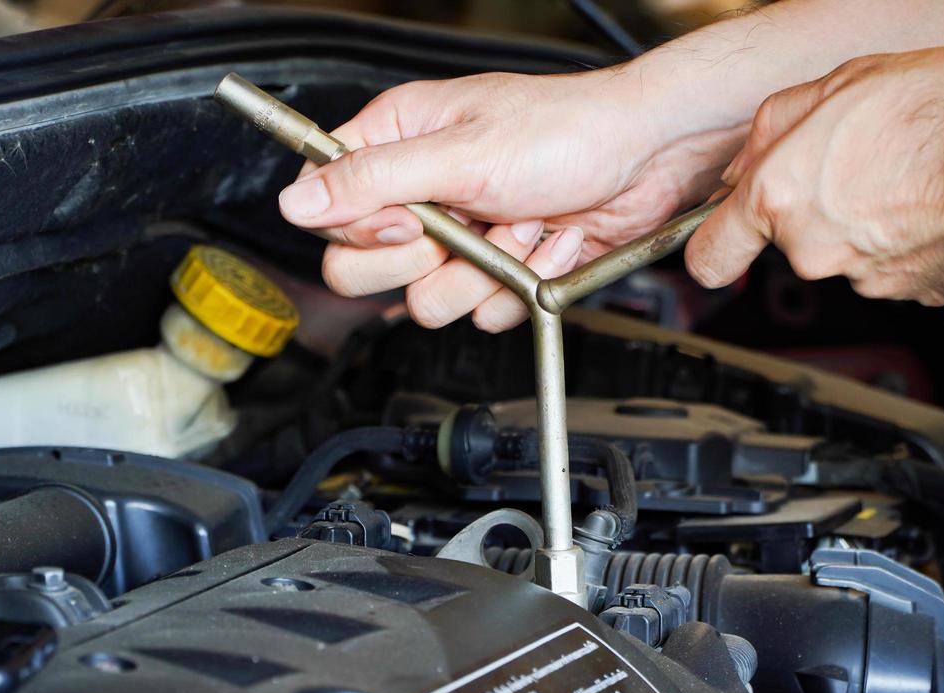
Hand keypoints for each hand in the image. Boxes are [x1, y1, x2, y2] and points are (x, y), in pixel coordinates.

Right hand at [278, 70, 739, 330]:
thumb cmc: (569, 130)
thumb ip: (374, 180)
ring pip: (429, 299)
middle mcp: (425, 191)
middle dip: (429, 260)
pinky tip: (546, 244)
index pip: (329, 208)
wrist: (647, 159)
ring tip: (522, 227)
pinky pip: (484, 310)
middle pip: (368, 267)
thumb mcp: (463, 152)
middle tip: (468, 227)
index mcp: (399, 142)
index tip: (412, 222)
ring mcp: (463, 234)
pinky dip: (521, 284)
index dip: (363, 229)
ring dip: (485, 270)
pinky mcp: (500, 268)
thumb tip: (296, 201)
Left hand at [685, 47, 943, 305]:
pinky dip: (903, 240)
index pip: (709, 256)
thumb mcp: (841, 82)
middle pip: (790, 245)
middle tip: (854, 163)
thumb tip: (745, 160)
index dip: (714, 245)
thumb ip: (775, 125)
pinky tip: (929, 201)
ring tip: (902, 174)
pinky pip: (890, 266)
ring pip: (843, 254)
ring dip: (862, 221)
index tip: (723, 237)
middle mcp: (814, 249)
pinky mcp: (910, 293)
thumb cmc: (940, 113)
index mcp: (781, 198)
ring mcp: (863, 278)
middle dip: (813, 209)